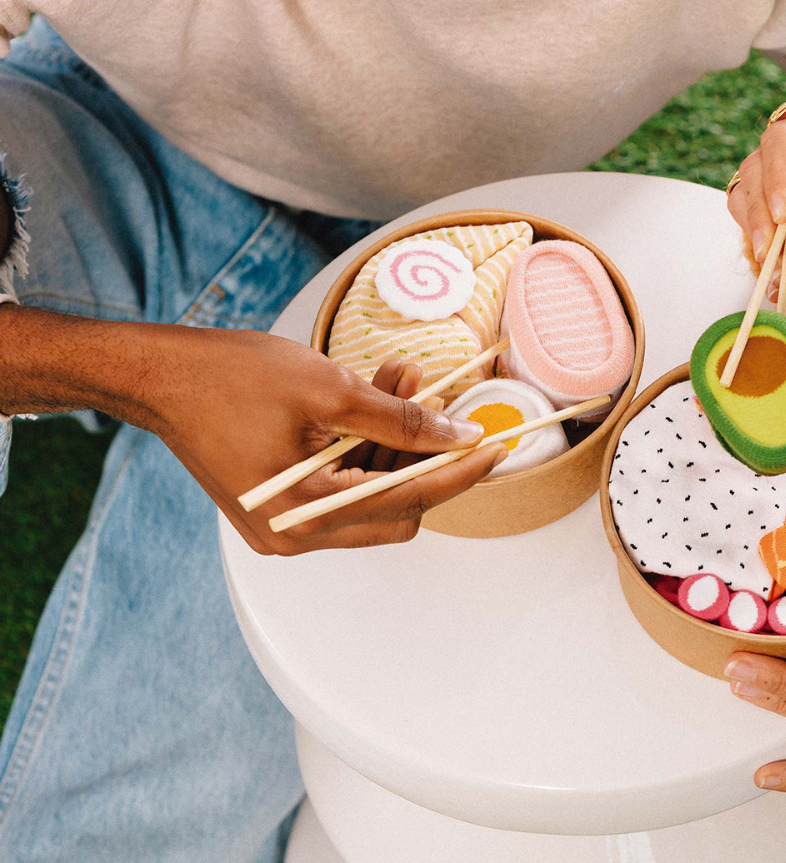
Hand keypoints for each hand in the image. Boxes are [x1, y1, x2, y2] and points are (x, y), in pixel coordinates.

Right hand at [152, 327, 503, 555]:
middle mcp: (296, 534)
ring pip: (369, 493)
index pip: (408, 500)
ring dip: (395, 442)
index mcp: (306, 514)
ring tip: (405, 378)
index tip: (496, 446)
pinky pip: (340, 485)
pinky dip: (363, 446)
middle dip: (424, 456)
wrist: (163, 377)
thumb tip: (457, 437)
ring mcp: (285, 524)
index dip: (459, 471)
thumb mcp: (331, 391)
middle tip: (442, 403)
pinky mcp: (279, 505)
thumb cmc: (233, 377)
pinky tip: (377, 395)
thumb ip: (401, 420)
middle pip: (394, 508)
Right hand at [727, 117, 785, 295]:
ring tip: (769, 255)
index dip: (782, 168)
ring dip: (753, 222)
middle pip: (760, 160)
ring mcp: (777, 180)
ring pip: (746, 187)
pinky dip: (751, 237)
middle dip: (762, 201)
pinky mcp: (763, 208)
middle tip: (772, 239)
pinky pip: (742, 214)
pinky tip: (769, 259)